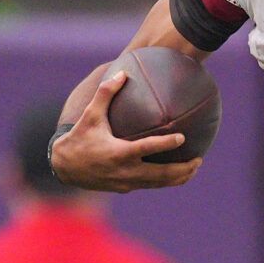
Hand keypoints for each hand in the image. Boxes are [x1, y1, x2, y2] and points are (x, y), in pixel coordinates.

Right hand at [50, 72, 201, 191]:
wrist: (64, 168)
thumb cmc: (79, 138)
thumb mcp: (89, 115)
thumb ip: (105, 94)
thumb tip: (122, 73)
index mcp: (119, 153)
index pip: (147, 149)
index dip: (166, 144)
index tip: (182, 137)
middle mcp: (125, 171)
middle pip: (162, 175)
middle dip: (183, 169)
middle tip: (199, 159)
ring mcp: (127, 183)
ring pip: (159, 184)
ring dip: (179, 178)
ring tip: (194, 167)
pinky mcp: (126, 189)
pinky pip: (151, 185)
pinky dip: (166, 180)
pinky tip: (177, 172)